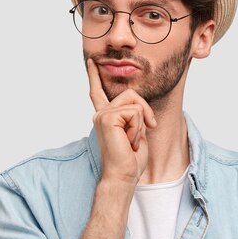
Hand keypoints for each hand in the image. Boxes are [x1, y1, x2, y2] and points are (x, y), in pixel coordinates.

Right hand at [87, 58, 156, 184]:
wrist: (123, 176)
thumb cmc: (130, 160)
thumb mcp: (136, 132)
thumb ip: (134, 115)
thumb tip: (138, 105)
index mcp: (106, 117)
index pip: (98, 93)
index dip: (94, 76)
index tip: (92, 62)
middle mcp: (101, 114)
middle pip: (131, 94)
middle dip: (145, 112)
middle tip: (144, 132)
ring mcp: (102, 115)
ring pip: (135, 104)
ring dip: (141, 124)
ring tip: (131, 141)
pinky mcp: (107, 117)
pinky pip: (135, 112)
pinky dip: (137, 128)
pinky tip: (128, 141)